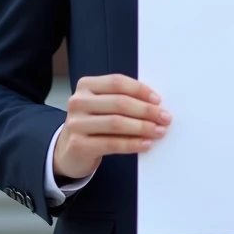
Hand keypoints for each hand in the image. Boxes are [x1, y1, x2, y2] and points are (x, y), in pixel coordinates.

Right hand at [53, 74, 169, 182]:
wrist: (69, 150)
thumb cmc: (93, 123)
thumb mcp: (102, 106)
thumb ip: (122, 99)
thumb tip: (156, 104)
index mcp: (86, 85)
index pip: (117, 82)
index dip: (140, 90)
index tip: (158, 100)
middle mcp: (78, 102)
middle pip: (119, 103)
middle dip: (146, 110)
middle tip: (164, 117)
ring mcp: (76, 124)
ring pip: (116, 123)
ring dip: (142, 127)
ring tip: (159, 131)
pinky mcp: (78, 145)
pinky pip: (112, 143)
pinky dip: (132, 144)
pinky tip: (145, 144)